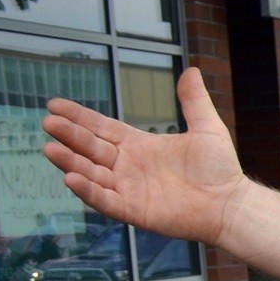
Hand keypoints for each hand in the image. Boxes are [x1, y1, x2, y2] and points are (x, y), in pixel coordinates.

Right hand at [42, 68, 251, 246]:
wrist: (231, 203)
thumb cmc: (220, 169)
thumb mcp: (206, 127)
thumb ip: (193, 101)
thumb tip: (192, 70)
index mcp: (140, 146)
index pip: (101, 128)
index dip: (79, 117)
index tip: (54, 105)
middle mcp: (129, 166)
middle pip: (91, 148)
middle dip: (69, 136)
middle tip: (48, 123)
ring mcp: (129, 189)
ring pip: (92, 173)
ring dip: (71, 162)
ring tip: (50, 149)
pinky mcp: (134, 210)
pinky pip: (105, 200)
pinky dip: (88, 191)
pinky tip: (71, 178)